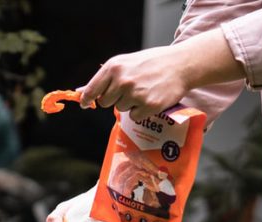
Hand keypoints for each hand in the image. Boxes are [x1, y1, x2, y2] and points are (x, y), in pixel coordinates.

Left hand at [78, 29, 243, 120]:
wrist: (181, 64)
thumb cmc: (151, 63)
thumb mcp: (125, 63)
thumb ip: (104, 78)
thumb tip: (80, 93)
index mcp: (114, 67)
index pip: (91, 90)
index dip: (87, 99)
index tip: (85, 104)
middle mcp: (122, 80)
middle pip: (105, 102)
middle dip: (115, 98)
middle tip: (131, 88)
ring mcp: (135, 94)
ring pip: (121, 109)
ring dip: (130, 104)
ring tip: (144, 90)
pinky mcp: (148, 106)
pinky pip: (134, 117)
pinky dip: (141, 112)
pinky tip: (151, 98)